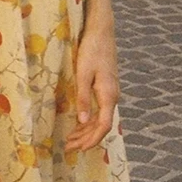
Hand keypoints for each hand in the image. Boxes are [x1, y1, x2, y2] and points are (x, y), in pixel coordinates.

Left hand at [64, 19, 119, 152]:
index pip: (104, 126)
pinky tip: (78, 124)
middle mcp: (112, 97)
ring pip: (100, 119)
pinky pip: (99, 111)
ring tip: (70, 140)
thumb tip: (83, 121)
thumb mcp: (83, 75)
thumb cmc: (91, 50)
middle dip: (86, 139)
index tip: (79, 149)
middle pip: (102, 126)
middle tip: (68, 148)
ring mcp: (110, 93)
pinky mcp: (106, 88)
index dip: (92, 140)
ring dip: (86, 131)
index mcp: (108, 95)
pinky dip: (88, 120)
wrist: (101, 32)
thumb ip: (84, 98)